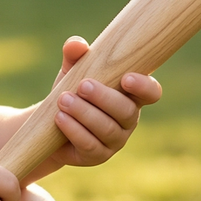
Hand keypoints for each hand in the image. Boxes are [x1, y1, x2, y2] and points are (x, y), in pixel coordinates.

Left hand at [47, 36, 161, 168]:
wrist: (49, 122)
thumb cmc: (71, 90)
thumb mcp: (72, 70)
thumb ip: (76, 56)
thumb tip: (76, 44)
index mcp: (131, 95)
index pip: (150, 92)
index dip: (144, 86)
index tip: (126, 78)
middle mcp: (128, 119)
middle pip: (127, 111)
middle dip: (104, 98)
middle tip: (82, 85)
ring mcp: (115, 140)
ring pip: (108, 129)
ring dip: (85, 113)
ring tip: (63, 100)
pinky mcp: (97, 156)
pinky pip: (90, 145)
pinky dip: (74, 130)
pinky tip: (60, 118)